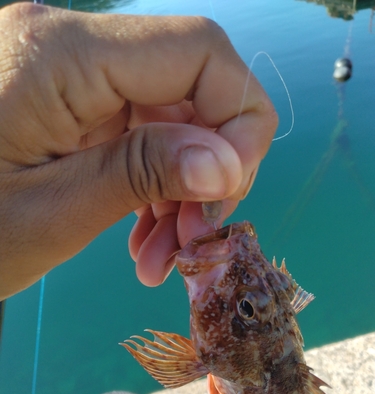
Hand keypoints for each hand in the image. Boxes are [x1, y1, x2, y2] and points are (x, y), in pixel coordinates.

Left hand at [0, 3, 276, 299]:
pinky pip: (141, 132)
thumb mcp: (52, 213)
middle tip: (194, 240)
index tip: (229, 193)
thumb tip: (227, 163)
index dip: (239, 119)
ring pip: (172, 117)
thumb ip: (141, 173)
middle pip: (192, 85)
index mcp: (60, 56)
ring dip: (182, 188)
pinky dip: (155, 185)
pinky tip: (145, 234)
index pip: (199, 51)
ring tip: (163, 255)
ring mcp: (71, 73)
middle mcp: (70, 45)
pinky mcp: (72, 102)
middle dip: (210, 168)